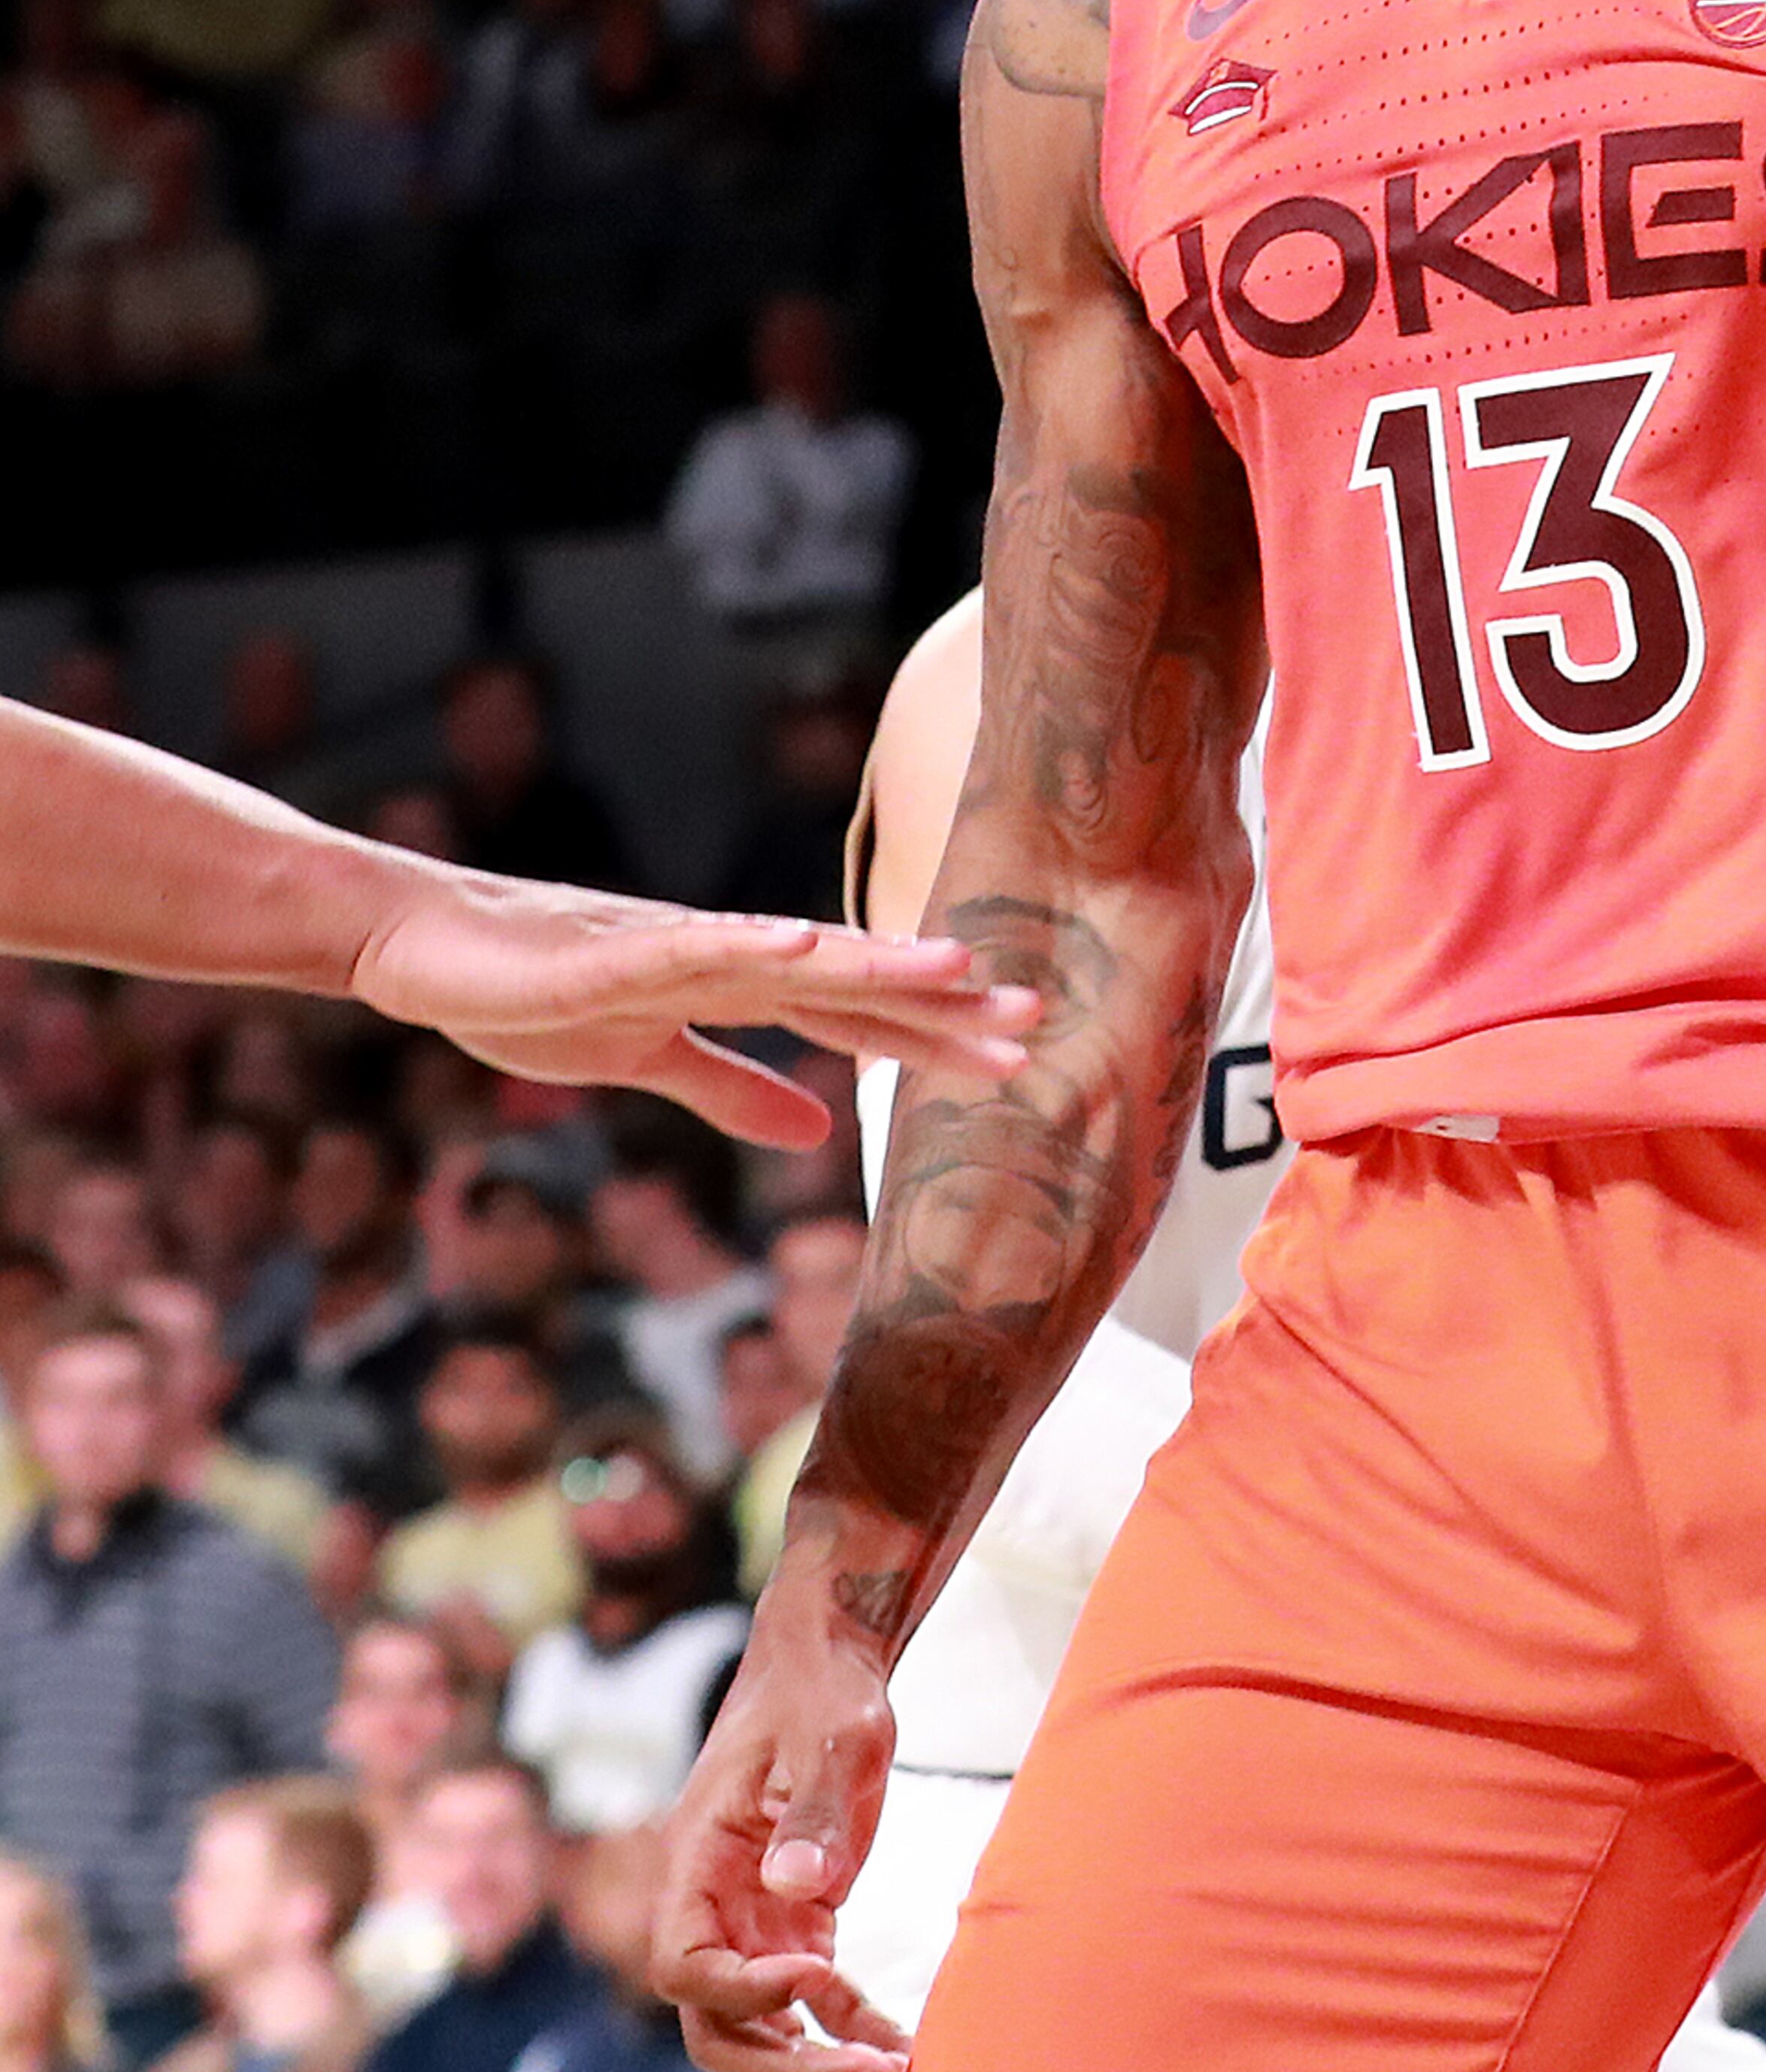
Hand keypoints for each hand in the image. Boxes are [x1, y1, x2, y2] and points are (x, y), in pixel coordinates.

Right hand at [354, 876, 1038, 1150]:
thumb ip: (734, 1089)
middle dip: (941, 1003)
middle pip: (850, 982)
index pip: (855, 1016)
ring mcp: (671, 945)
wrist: (423, 944)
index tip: (1019, 1055)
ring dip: (874, 960)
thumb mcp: (647, 1060)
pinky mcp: (610, 950)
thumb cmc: (531, 994)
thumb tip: (821, 1129)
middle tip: (1036, 1016)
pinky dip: (747, 943)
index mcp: (734, 986)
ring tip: (956, 964)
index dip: (935, 1037)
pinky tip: (800, 943)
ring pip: (792, 956)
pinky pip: (689, 946)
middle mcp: (723, 955)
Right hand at [653, 1603, 906, 2071]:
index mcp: (698, 1859)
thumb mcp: (828, 1734)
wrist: (829, 1660)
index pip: (685, 1965)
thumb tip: (799, 1889)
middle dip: (781, 2064)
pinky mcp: (798, 1918)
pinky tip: (899, 2056)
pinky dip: (850, 2028)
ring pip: (762, 2025)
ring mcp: (755, 1917)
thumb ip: (811, 1809)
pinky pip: (813, 1997)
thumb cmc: (820, 1687)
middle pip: (717, 2022)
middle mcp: (715, 1902)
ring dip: (817, 2063)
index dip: (742, 1990)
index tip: (818, 1972)